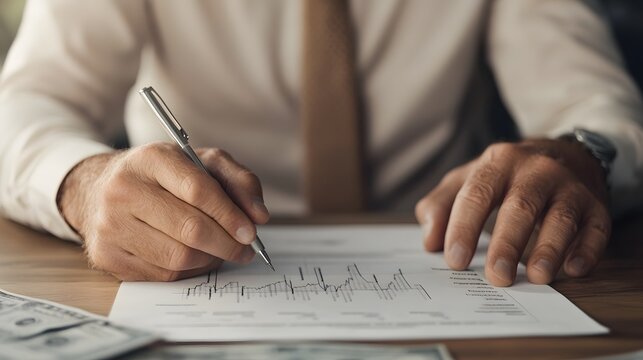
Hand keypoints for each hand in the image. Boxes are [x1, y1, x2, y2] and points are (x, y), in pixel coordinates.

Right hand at [57, 142, 269, 280]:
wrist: (101, 190)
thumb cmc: (164, 176)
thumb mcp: (203, 163)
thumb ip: (238, 181)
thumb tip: (259, 217)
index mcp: (151, 158)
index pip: (198, 190)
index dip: (230, 215)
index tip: (251, 232)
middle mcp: (123, 189)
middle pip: (190, 229)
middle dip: (227, 244)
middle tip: (245, 249)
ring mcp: (110, 225)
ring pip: (178, 256)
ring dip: (210, 259)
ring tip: (220, 251)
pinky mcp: (107, 255)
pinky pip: (162, 275)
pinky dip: (188, 270)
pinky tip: (194, 257)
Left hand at [415, 139, 610, 285]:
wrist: (564, 153)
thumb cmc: (505, 176)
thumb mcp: (467, 178)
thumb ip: (441, 206)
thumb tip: (429, 242)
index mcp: (498, 162)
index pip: (477, 194)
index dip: (464, 227)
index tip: (456, 260)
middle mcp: (536, 170)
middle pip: (520, 206)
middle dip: (507, 243)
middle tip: (497, 277)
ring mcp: (569, 186)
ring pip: (560, 217)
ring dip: (549, 249)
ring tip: (536, 276)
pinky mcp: (596, 204)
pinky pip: (596, 228)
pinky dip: (587, 250)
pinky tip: (573, 269)